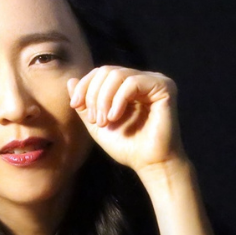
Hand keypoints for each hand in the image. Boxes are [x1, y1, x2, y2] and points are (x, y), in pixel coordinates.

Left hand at [67, 66, 185, 172]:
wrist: (149, 163)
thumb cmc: (127, 146)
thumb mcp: (97, 124)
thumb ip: (84, 104)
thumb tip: (71, 80)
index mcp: (127, 85)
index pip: (101, 72)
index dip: (84, 85)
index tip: (75, 105)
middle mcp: (142, 79)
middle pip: (107, 71)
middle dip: (94, 95)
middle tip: (95, 120)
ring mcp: (154, 81)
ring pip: (117, 74)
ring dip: (104, 99)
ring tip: (105, 121)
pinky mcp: (164, 87)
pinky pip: (132, 82)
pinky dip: (119, 99)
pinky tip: (115, 117)